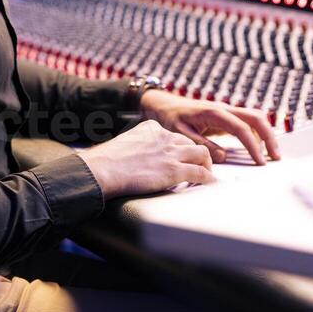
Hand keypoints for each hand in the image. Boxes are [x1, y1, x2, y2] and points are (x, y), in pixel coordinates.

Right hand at [77, 118, 215, 199]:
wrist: (104, 168)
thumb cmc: (108, 160)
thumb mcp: (126, 143)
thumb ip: (139, 146)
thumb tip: (140, 159)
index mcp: (152, 128)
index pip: (174, 135)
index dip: (180, 148)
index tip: (181, 156)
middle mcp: (165, 137)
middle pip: (191, 142)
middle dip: (196, 154)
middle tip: (198, 166)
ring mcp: (171, 153)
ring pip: (202, 154)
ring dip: (207, 165)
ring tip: (206, 174)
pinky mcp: (175, 171)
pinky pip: (200, 173)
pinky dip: (208, 179)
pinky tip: (209, 183)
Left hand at [139, 89, 280, 165]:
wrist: (164, 105)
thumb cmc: (171, 117)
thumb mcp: (181, 133)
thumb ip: (202, 145)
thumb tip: (223, 157)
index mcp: (213, 112)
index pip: (241, 128)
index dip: (253, 145)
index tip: (259, 161)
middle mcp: (224, 108)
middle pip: (255, 117)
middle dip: (269, 136)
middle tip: (276, 157)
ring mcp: (227, 111)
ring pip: (254, 117)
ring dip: (266, 133)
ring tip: (272, 154)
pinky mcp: (226, 116)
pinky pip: (247, 121)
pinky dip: (258, 132)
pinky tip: (260, 147)